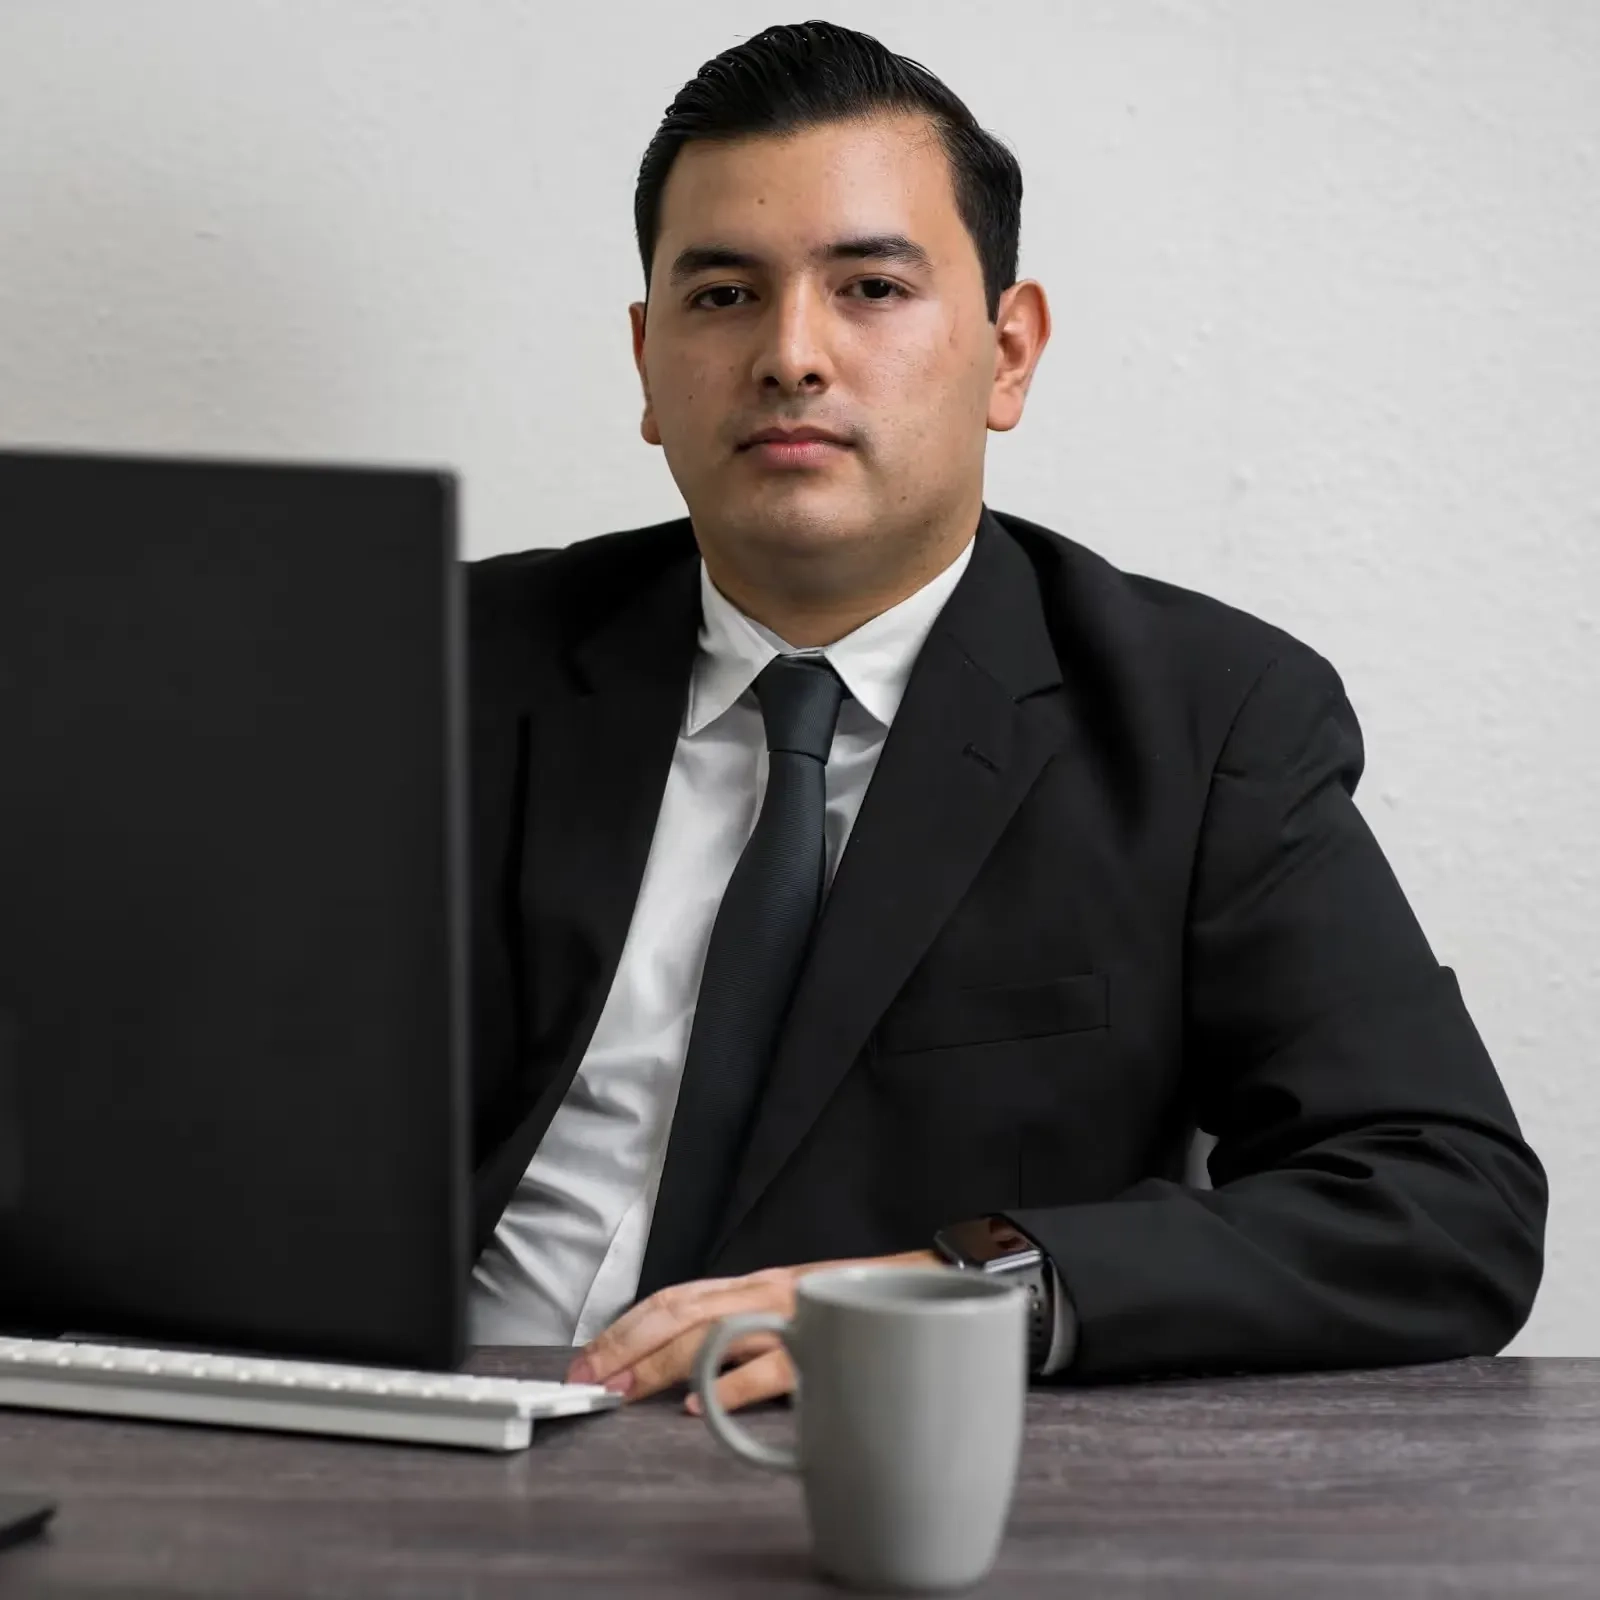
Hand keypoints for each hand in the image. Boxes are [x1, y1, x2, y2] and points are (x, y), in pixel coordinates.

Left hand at [565, 1249, 941, 1414]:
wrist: (936, 1282)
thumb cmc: (862, 1307)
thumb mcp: (797, 1313)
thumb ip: (753, 1332)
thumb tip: (690, 1374)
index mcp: (755, 1286)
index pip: (675, 1296)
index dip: (626, 1323)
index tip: (590, 1355)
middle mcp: (766, 1291)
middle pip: (679, 1310)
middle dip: (626, 1343)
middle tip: (589, 1376)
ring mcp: (794, 1316)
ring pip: (712, 1332)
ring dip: (659, 1363)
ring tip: (623, 1389)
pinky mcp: (826, 1345)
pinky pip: (771, 1366)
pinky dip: (729, 1386)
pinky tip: (696, 1405)